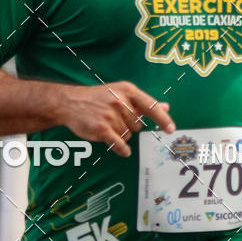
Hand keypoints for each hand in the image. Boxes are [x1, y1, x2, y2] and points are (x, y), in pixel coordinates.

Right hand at [56, 81, 174, 156]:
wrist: (70, 102)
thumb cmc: (98, 97)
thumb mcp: (121, 93)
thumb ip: (143, 102)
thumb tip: (166, 107)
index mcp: (128, 90)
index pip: (150, 106)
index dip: (163, 119)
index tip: (171, 129)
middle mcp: (120, 101)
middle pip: (138, 124)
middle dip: (129, 125)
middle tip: (114, 118)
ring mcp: (111, 115)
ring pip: (128, 134)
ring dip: (120, 134)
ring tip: (107, 124)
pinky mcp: (102, 128)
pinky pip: (119, 144)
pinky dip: (122, 149)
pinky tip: (122, 150)